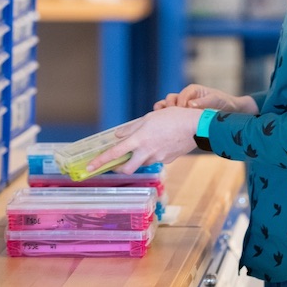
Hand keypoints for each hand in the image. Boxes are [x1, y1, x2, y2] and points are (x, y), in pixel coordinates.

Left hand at [86, 107, 200, 174]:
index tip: (90, 167)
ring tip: (146, 143)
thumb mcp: (149, 118)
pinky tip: (161, 143)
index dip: (101, 161)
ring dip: (138, 158)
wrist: (196, 126)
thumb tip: (118, 136)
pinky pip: (155, 159)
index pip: (115, 153)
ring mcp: (157, 158)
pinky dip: (152, 154)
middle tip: (118, 162)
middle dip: (120, 168)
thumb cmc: (173, 118)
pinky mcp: (167, 160)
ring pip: (142, 163)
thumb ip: (131, 128)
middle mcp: (146, 152)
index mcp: (139, 140)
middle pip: (127, 168)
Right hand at [153, 83, 258, 113]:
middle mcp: (186, 97)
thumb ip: (203, 102)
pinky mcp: (182, 115)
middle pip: (171, 99)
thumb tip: (190, 105)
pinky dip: (166, 118)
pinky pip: (171, 115)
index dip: (179, 104)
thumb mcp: (216, 100)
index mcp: (193, 90)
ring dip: (163, 111)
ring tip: (162, 118)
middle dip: (169, 107)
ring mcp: (183, 106)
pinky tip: (165, 125)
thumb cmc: (224, 103)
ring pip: (167, 106)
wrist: (230, 112)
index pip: (181, 96)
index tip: (180, 113)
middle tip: (171, 116)